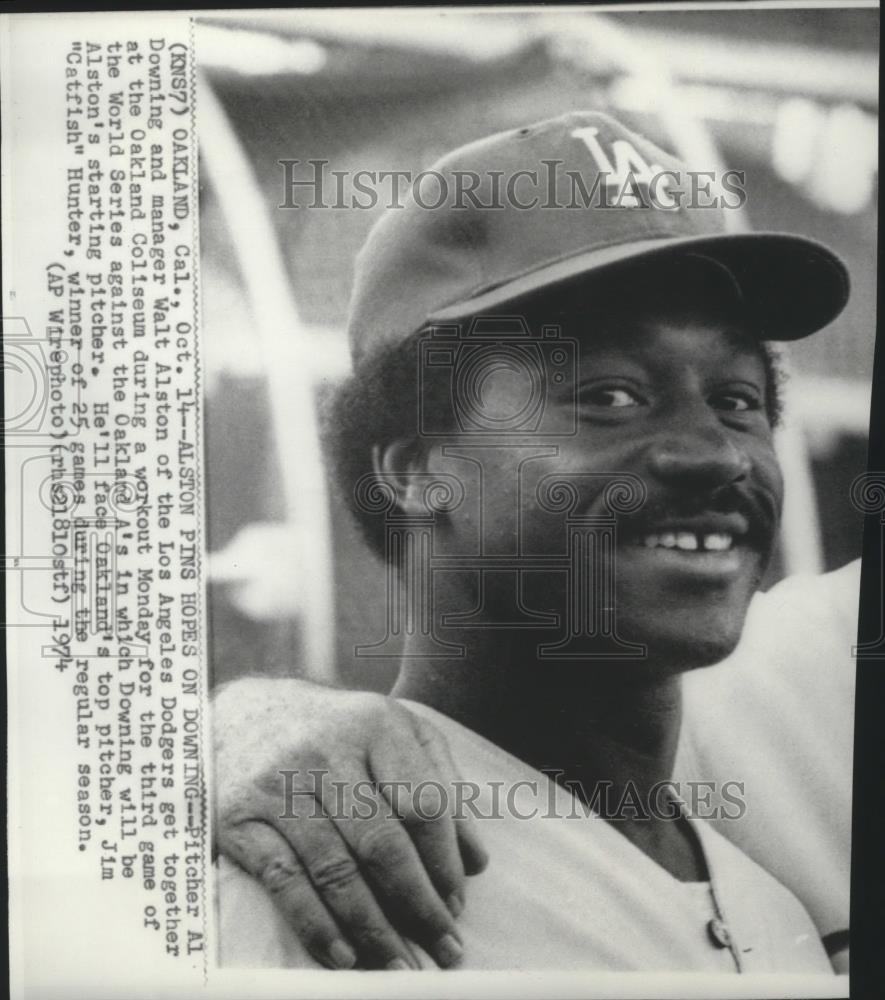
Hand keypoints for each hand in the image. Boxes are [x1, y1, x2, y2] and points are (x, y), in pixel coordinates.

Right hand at [213, 677, 487, 969]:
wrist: (241, 711)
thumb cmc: (336, 730)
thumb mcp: (395, 733)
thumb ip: (441, 786)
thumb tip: (476, 861)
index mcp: (376, 726)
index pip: (423, 803)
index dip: (444, 862)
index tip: (457, 904)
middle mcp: (328, 751)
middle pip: (382, 842)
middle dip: (418, 905)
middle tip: (443, 949)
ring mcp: (280, 785)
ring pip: (336, 869)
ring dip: (373, 927)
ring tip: (399, 966)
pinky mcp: (240, 816)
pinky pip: (284, 881)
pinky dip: (315, 925)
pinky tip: (343, 955)